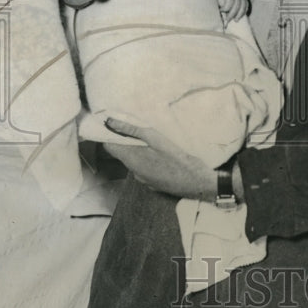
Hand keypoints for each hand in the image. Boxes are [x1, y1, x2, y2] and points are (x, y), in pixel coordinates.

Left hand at [103, 118, 244, 203]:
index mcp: (132, 160)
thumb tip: (110, 122)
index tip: (115, 123)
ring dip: (139, 150)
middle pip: (122, 153)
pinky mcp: (153, 184)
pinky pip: (144, 169)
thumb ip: (132, 130)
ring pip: (134, 161)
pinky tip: (161, 155)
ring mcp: (144, 180)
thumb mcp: (157, 139)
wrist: (199, 184)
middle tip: (139, 127)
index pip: (108, 146)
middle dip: (127, 140)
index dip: (109, 134)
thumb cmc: (179, 159)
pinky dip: (148, 160)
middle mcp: (134, 172)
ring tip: (153, 139)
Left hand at [214, 0, 248, 26]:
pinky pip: (246, 5)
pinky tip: (240, 16)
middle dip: (232, 14)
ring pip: (243, 6)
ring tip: (235, 20)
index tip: (220, 11)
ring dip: (240, 14)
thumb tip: (221, 6)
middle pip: (237, 5)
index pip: (230, 1)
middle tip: (227, 20)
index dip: (225, 8)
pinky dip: (244, 12)